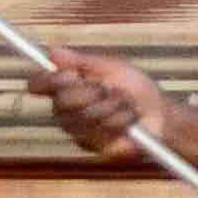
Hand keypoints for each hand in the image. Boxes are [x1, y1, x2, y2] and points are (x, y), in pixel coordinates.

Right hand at [36, 50, 170, 159]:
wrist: (159, 114)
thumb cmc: (135, 88)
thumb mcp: (112, 68)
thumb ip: (82, 61)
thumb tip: (53, 51)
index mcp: (65, 87)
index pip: (38, 84)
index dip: (47, 79)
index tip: (70, 75)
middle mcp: (65, 110)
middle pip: (60, 101)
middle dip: (89, 92)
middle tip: (108, 88)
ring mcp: (77, 130)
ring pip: (82, 116)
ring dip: (110, 105)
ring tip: (125, 103)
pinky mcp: (91, 146)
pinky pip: (99, 131)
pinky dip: (119, 119)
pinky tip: (129, 119)